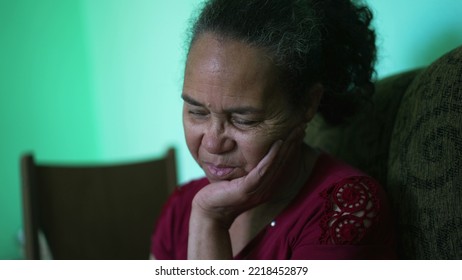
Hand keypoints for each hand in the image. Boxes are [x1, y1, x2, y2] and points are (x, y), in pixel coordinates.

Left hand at [191, 124, 305, 227]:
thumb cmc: (221, 194)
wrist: (210, 213)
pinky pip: (263, 170)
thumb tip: (252, 150)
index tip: (298, 131)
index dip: (292, 148)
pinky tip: (278, 142)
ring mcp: (259, 191)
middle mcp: (267, 189)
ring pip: (277, 164)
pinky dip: (272, 156)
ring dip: (288, 146)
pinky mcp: (247, 190)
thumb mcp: (240, 179)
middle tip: (302, 125)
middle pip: (285, 163)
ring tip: (295, 131)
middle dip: (294, 143)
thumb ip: (250, 169)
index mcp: (267, 187)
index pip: (284, 165)